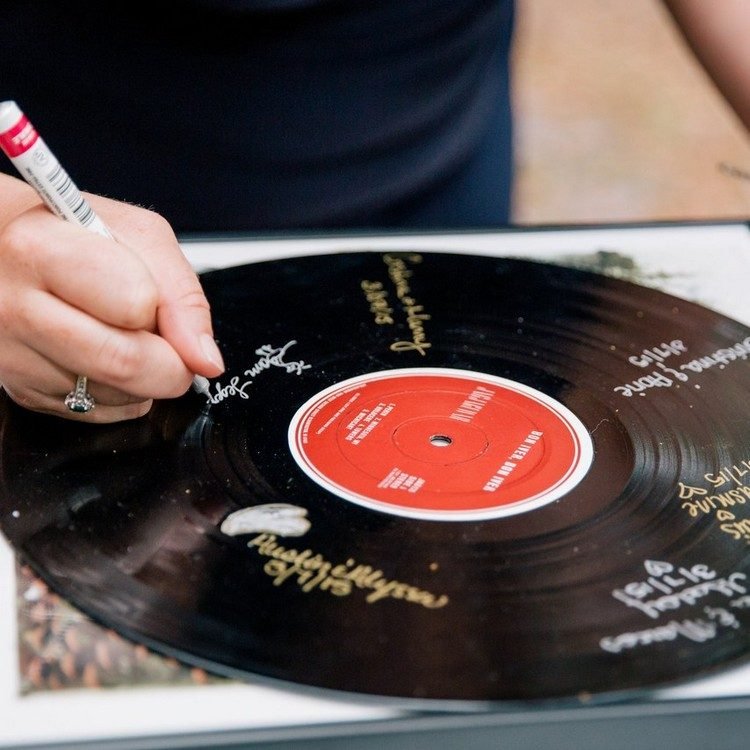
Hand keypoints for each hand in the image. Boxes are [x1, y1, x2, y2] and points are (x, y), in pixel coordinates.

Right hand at [0, 179, 223, 421]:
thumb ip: (181, 295)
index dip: (163, 312)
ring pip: (112, 396)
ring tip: (124, 337)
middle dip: (171, 364)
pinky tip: (101, 356)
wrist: (0, 248)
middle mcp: (13, 306)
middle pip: (124, 363)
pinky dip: (116, 394)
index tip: (161, 307)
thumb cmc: (68, 232)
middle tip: (172, 348)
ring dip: (142, 379)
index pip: (135, 305)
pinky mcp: (17, 390)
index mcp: (41, 250)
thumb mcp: (135, 235)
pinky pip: (91, 413)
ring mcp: (9, 355)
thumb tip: (205, 359)